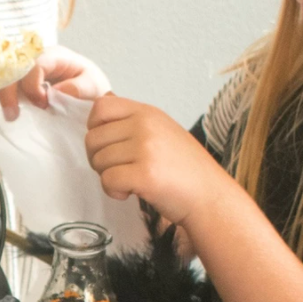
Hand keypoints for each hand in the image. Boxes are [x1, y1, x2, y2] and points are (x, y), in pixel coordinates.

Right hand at [0, 47, 109, 123]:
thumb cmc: (90, 89)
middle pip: (7, 66)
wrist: (86, 94)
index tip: (41, 103)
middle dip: (3, 90)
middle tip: (11, 115)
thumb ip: (80, 88)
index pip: (35, 62)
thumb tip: (56, 92)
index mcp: (52, 55)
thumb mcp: (94, 87)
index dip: (34, 83)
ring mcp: (16, 69)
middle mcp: (30, 58)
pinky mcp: (8, 82)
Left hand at [84, 92, 223, 224]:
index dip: (94, 128)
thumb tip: (100, 105)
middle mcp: (145, 125)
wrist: (209, 196)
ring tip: (129, 181)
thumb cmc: (185, 169)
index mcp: (147, 113)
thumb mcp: (162, 131)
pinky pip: (108, 180)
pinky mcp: (145, 174)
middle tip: (117, 170)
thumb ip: (132, 121)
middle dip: (97, 159)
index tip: (107, 145)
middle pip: (92, 138)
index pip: (101, 107)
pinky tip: (130, 192)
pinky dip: (114, 191)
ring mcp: (145, 148)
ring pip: (98, 161)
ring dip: (107, 177)